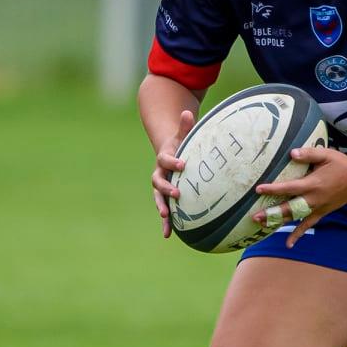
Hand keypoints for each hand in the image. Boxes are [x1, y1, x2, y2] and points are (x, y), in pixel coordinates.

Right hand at [150, 109, 194, 238]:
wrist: (169, 155)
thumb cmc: (180, 145)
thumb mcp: (183, 135)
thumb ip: (185, 126)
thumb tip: (189, 112)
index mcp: (163, 159)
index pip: (166, 160)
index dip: (173, 162)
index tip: (183, 164)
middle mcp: (159, 174)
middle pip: (158, 182)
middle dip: (166, 189)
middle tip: (177, 194)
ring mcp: (161, 187)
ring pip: (158, 198)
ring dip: (162, 208)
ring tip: (166, 217)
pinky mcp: (166, 198)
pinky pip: (165, 210)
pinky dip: (166, 223)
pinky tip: (169, 235)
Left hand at [252, 146, 346, 246]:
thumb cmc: (341, 164)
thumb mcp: (326, 155)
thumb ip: (308, 154)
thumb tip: (292, 153)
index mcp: (313, 184)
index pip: (289, 188)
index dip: (274, 189)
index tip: (259, 189)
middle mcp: (313, 199)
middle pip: (289, 208)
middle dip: (271, 213)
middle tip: (255, 216)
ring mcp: (317, 208)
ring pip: (295, 217)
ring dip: (278, 221)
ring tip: (262, 224)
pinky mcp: (321, 213)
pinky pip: (307, 225)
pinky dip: (297, 234)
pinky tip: (288, 244)